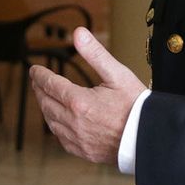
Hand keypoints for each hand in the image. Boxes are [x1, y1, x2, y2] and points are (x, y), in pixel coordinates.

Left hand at [30, 27, 145, 163]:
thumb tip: (78, 33)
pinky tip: (58, 122)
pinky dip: (55, 126)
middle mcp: (73, 122)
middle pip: (46, 103)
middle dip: (39, 90)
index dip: (40, 75)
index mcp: (79, 102)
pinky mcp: (83, 151)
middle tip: (37, 81)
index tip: (34, 69)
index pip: (50, 85)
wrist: (149, 138)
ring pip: (51, 122)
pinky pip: (60, 138)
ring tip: (45, 98)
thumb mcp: (117, 74)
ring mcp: (77, 139)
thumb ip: (95, 53)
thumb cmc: (136, 107)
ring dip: (45, 107)